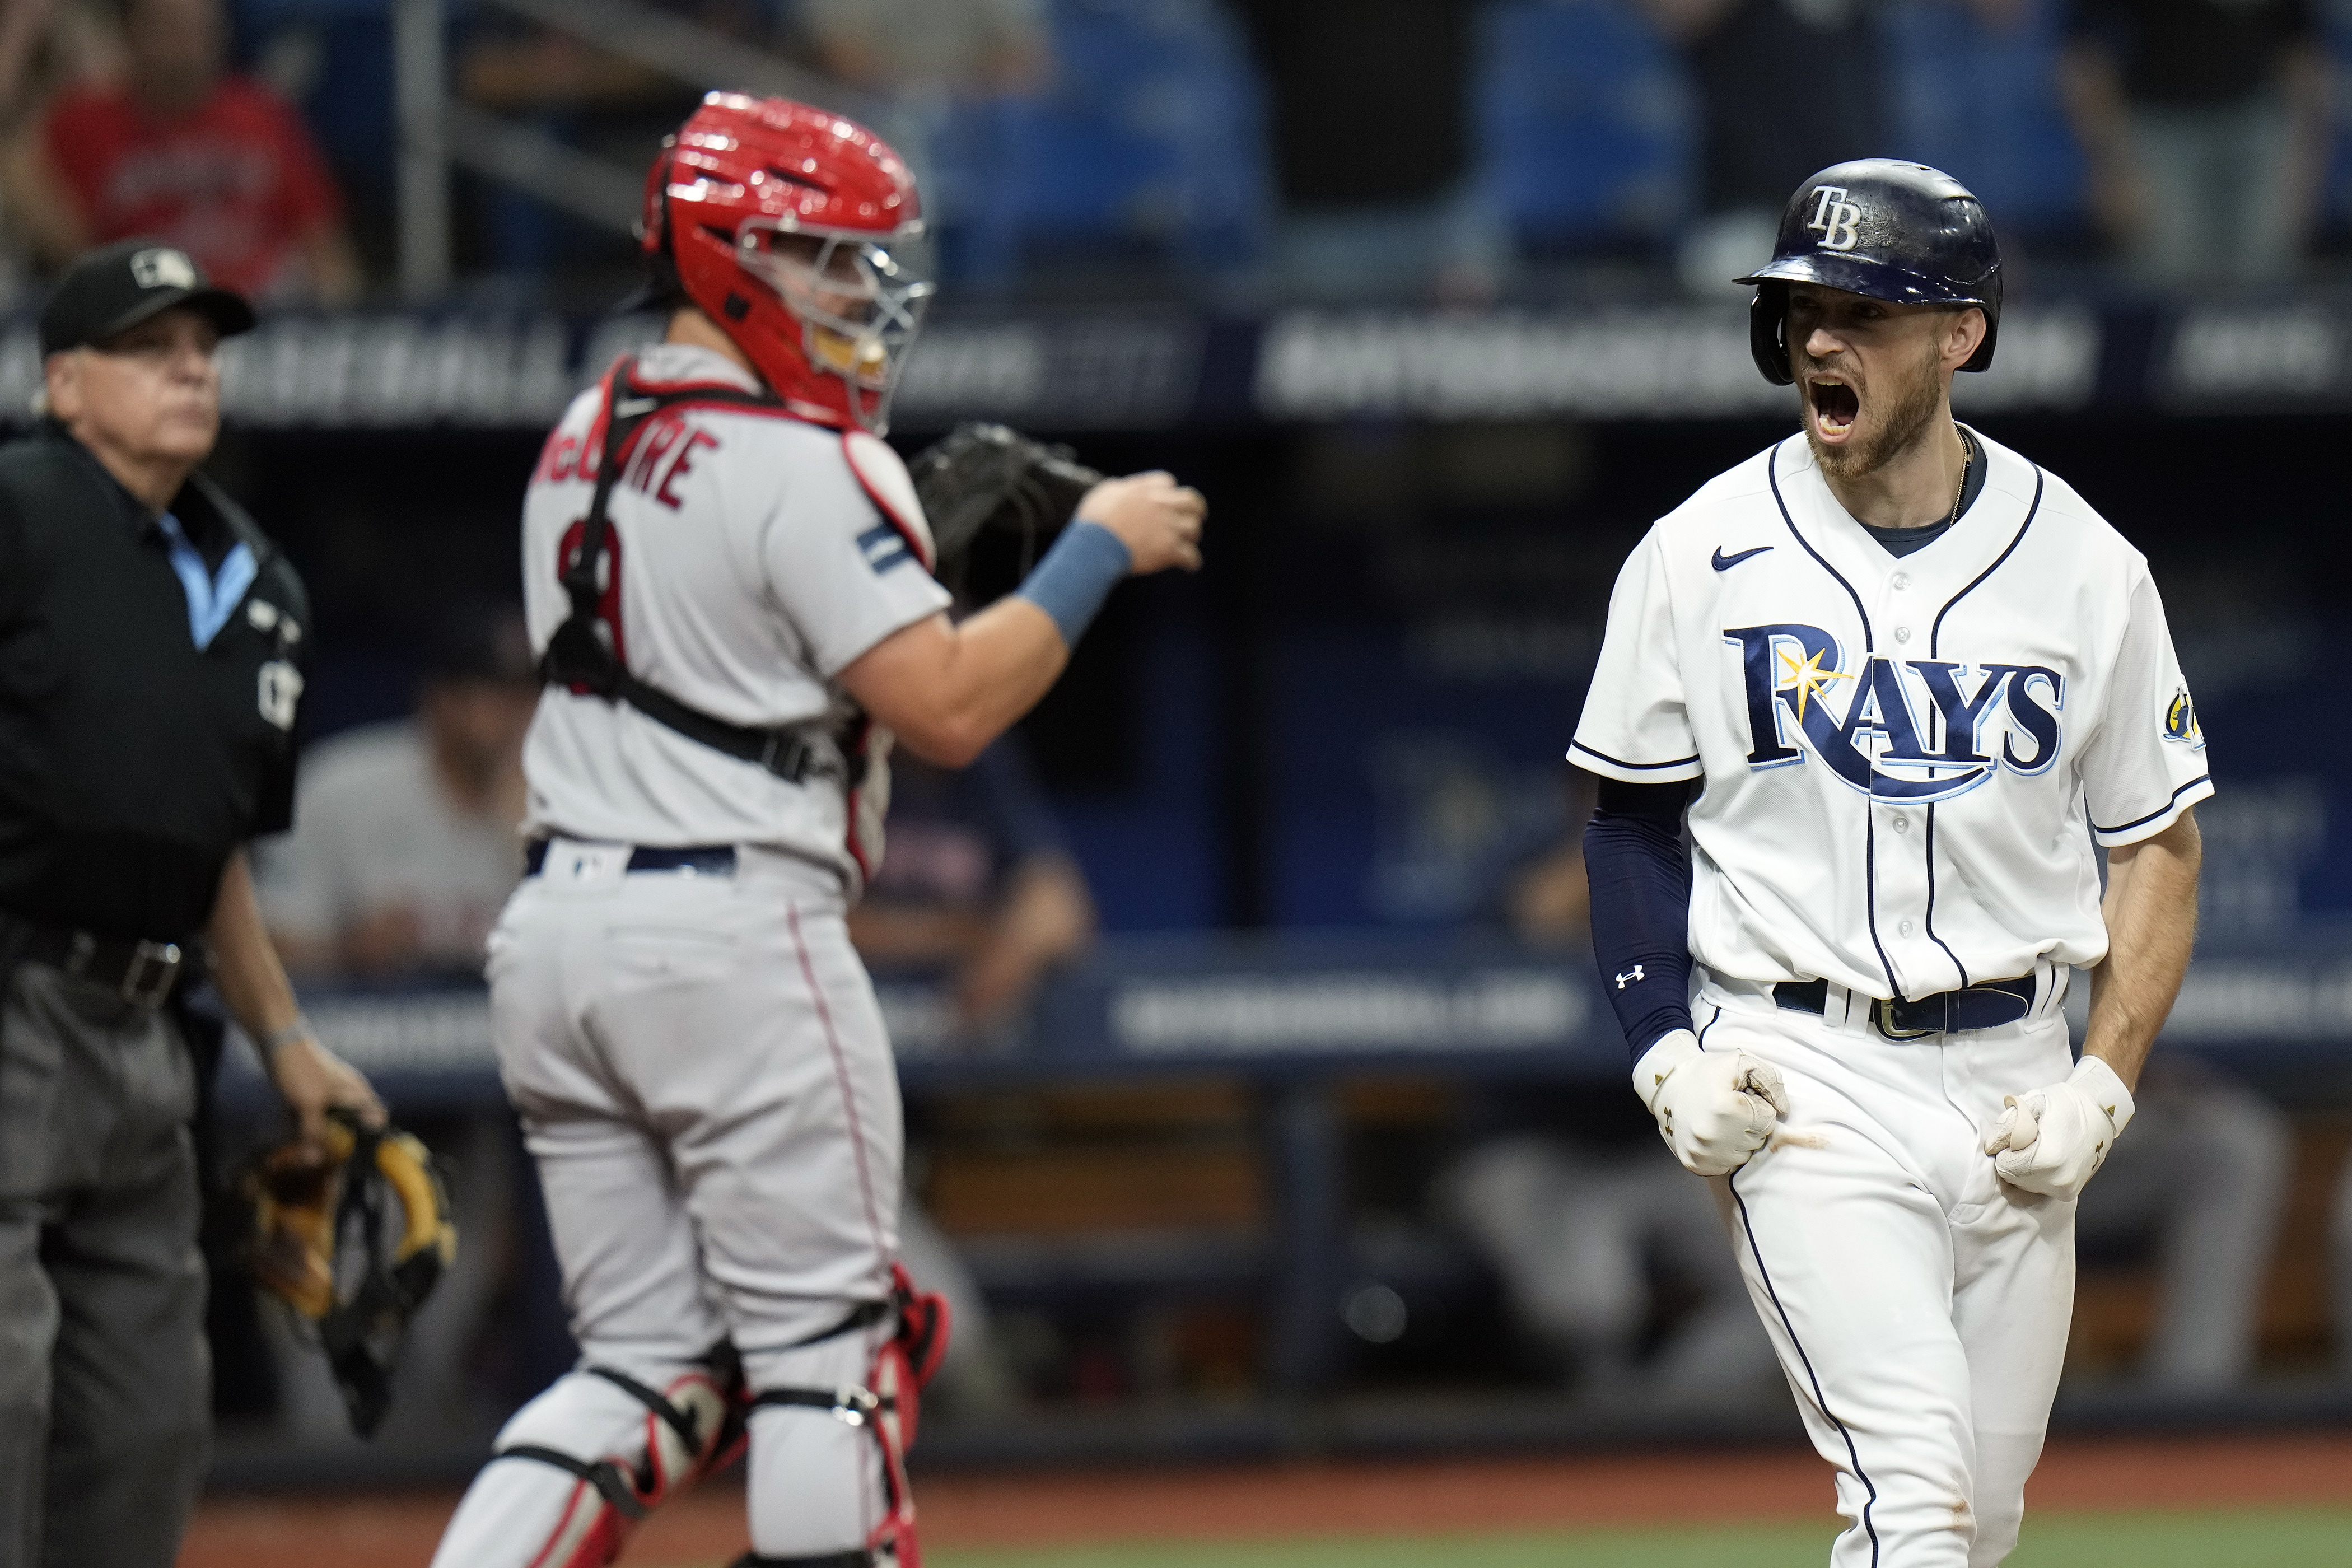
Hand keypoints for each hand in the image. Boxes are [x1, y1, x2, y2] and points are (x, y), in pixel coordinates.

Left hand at [269, 1033, 385, 1148]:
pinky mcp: (312, 1096)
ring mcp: (330, 1095)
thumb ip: (314, 1133)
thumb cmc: (302, 1069)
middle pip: (351, 1127)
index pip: (377, 1120)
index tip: (358, 1158)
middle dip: (338, 1143)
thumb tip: (316, 1160)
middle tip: (323, 1158)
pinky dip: (304, 1126)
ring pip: (329, 1123)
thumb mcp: (309, 1104)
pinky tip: (293, 1131)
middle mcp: (348, 1096)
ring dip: (317, 1136)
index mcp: (357, 1094)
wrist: (278, 1043)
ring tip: (303, 1147)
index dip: (373, 1140)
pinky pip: (313, 1118)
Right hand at [1077, 471, 1204, 574]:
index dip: (1168, 492)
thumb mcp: (1104, 493)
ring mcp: (1167, 527)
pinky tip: (1190, 565)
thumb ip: (1120, 488)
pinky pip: (1191, 556)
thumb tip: (1125, 488)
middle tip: (1198, 516)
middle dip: (1197, 509)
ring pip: (1194, 528)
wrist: (1096, 545)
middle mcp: (1161, 505)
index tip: (1168, 499)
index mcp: (1146, 490)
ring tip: (1188, 543)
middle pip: (1192, 501)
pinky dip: (1192, 561)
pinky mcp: (1169, 550)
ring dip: (1192, 536)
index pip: (1168, 482)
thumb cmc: (1095, 521)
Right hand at [1633, 1029, 1788, 1175]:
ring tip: (1720, 1122)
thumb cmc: (1708, 1073)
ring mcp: (1702, 1154)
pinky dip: (1724, 1153)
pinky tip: (1714, 1136)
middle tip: (1730, 1110)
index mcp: (1726, 1110)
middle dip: (1750, 1125)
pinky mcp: (1695, 1165)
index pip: (1768, 1119)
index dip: (1757, 1106)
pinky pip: (1726, 1167)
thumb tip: (1783, 1110)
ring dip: (1738, 1141)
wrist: (1669, 1086)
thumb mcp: (1741, 1062)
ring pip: (1744, 1156)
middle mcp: (1712, 1137)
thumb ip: (1771, 1081)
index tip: (1740, 1098)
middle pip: (1757, 1140)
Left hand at [1981, 1055, 2134, 1200]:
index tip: (2019, 1136)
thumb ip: (2007, 1126)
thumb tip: (1990, 1148)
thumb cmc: (2066, 1104)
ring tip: (2041, 1147)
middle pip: (2014, 1179)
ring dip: (2025, 1168)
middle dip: (2015, 1160)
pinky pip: (2040, 1186)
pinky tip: (2047, 1157)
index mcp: (2049, 1160)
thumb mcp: (2032, 1104)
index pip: (2005, 1167)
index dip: (2006, 1149)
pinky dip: (2037, 1174)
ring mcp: (2066, 1190)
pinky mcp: (2070, 1192)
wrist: (2102, 1112)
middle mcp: (2059, 1182)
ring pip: (2026, 1184)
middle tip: (2030, 1140)